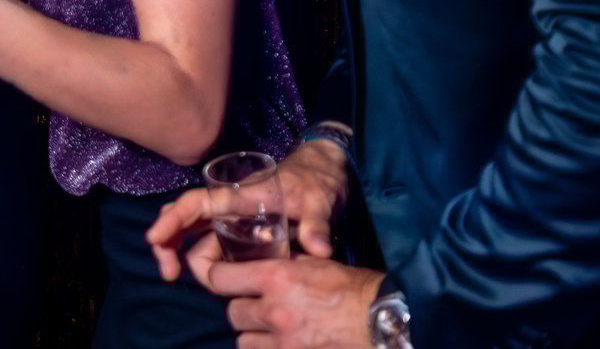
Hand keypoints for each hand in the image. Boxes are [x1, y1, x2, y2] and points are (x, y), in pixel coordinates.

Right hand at [148, 137, 350, 279]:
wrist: (323, 174)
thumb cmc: (316, 182)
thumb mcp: (319, 202)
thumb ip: (317, 226)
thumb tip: (320, 250)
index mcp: (240, 197)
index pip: (197, 204)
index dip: (172, 219)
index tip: (154, 239)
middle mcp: (229, 206)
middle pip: (185, 218)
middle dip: (167, 241)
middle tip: (168, 274)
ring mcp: (232, 217)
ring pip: (193, 231)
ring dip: (179, 251)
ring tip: (174, 276)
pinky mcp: (240, 228)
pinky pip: (210, 241)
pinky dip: (197, 255)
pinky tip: (202, 274)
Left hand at [196, 256, 381, 348]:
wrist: (385, 322)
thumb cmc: (354, 288)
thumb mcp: (315, 263)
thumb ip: (283, 263)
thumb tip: (260, 259)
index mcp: (276, 278)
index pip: (218, 279)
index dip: (213, 276)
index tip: (219, 277)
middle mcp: (274, 311)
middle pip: (232, 313)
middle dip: (243, 309)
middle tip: (259, 305)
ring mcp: (284, 342)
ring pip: (244, 341)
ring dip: (254, 334)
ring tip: (273, 328)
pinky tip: (283, 342)